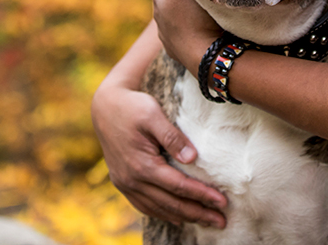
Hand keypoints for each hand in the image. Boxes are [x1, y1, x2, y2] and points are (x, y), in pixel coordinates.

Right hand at [91, 79, 227, 227]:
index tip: (222, 202)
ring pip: (158, 208)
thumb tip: (192, 158)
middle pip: (170, 204)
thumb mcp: (153, 115)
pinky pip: (144, 205)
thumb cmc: (132, 107)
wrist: (105, 106)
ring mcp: (124, 183)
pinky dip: (162, 213)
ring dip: (183, 217)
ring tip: (205, 221)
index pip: (178, 186)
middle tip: (221, 221)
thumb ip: (172, 137)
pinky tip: (177, 217)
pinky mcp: (122, 182)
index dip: (202, 195)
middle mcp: (131, 179)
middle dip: (197, 214)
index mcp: (141, 165)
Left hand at [152, 0, 220, 73]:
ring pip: (174, 9)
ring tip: (199, 0)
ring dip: (182, 3)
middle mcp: (158, 13)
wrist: (205, 57)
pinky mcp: (174, 46)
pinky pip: (180, 28)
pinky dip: (186, 22)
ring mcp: (166, 32)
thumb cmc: (195, 18)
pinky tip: (197, 23)